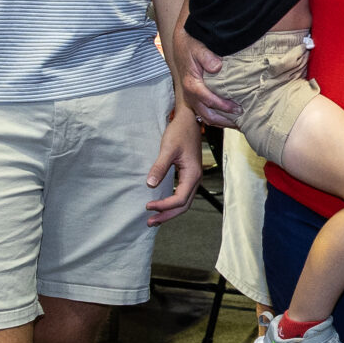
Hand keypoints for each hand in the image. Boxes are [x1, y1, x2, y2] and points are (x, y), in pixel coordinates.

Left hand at [144, 101, 201, 224]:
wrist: (190, 119)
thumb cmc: (180, 132)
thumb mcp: (167, 148)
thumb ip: (159, 167)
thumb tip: (150, 184)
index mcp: (193, 174)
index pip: (179, 199)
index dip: (164, 206)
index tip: (148, 206)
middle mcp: (195, 179)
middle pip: (183, 206)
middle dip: (167, 215)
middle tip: (150, 223)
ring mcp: (193, 177)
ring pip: (184, 202)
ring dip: (170, 211)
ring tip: (154, 218)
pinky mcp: (189, 175)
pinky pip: (182, 195)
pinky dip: (172, 203)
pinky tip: (162, 204)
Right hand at [175, 31, 235, 125]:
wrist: (182, 46)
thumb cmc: (191, 47)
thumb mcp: (198, 48)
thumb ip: (207, 57)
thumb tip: (217, 67)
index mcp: (191, 85)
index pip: (209, 100)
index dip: (224, 106)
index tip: (238, 108)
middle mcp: (190, 95)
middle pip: (208, 115)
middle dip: (225, 120)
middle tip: (241, 120)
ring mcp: (191, 99)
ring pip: (207, 117)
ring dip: (222, 122)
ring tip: (238, 123)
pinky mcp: (194, 99)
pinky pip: (205, 113)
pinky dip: (217, 118)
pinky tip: (229, 118)